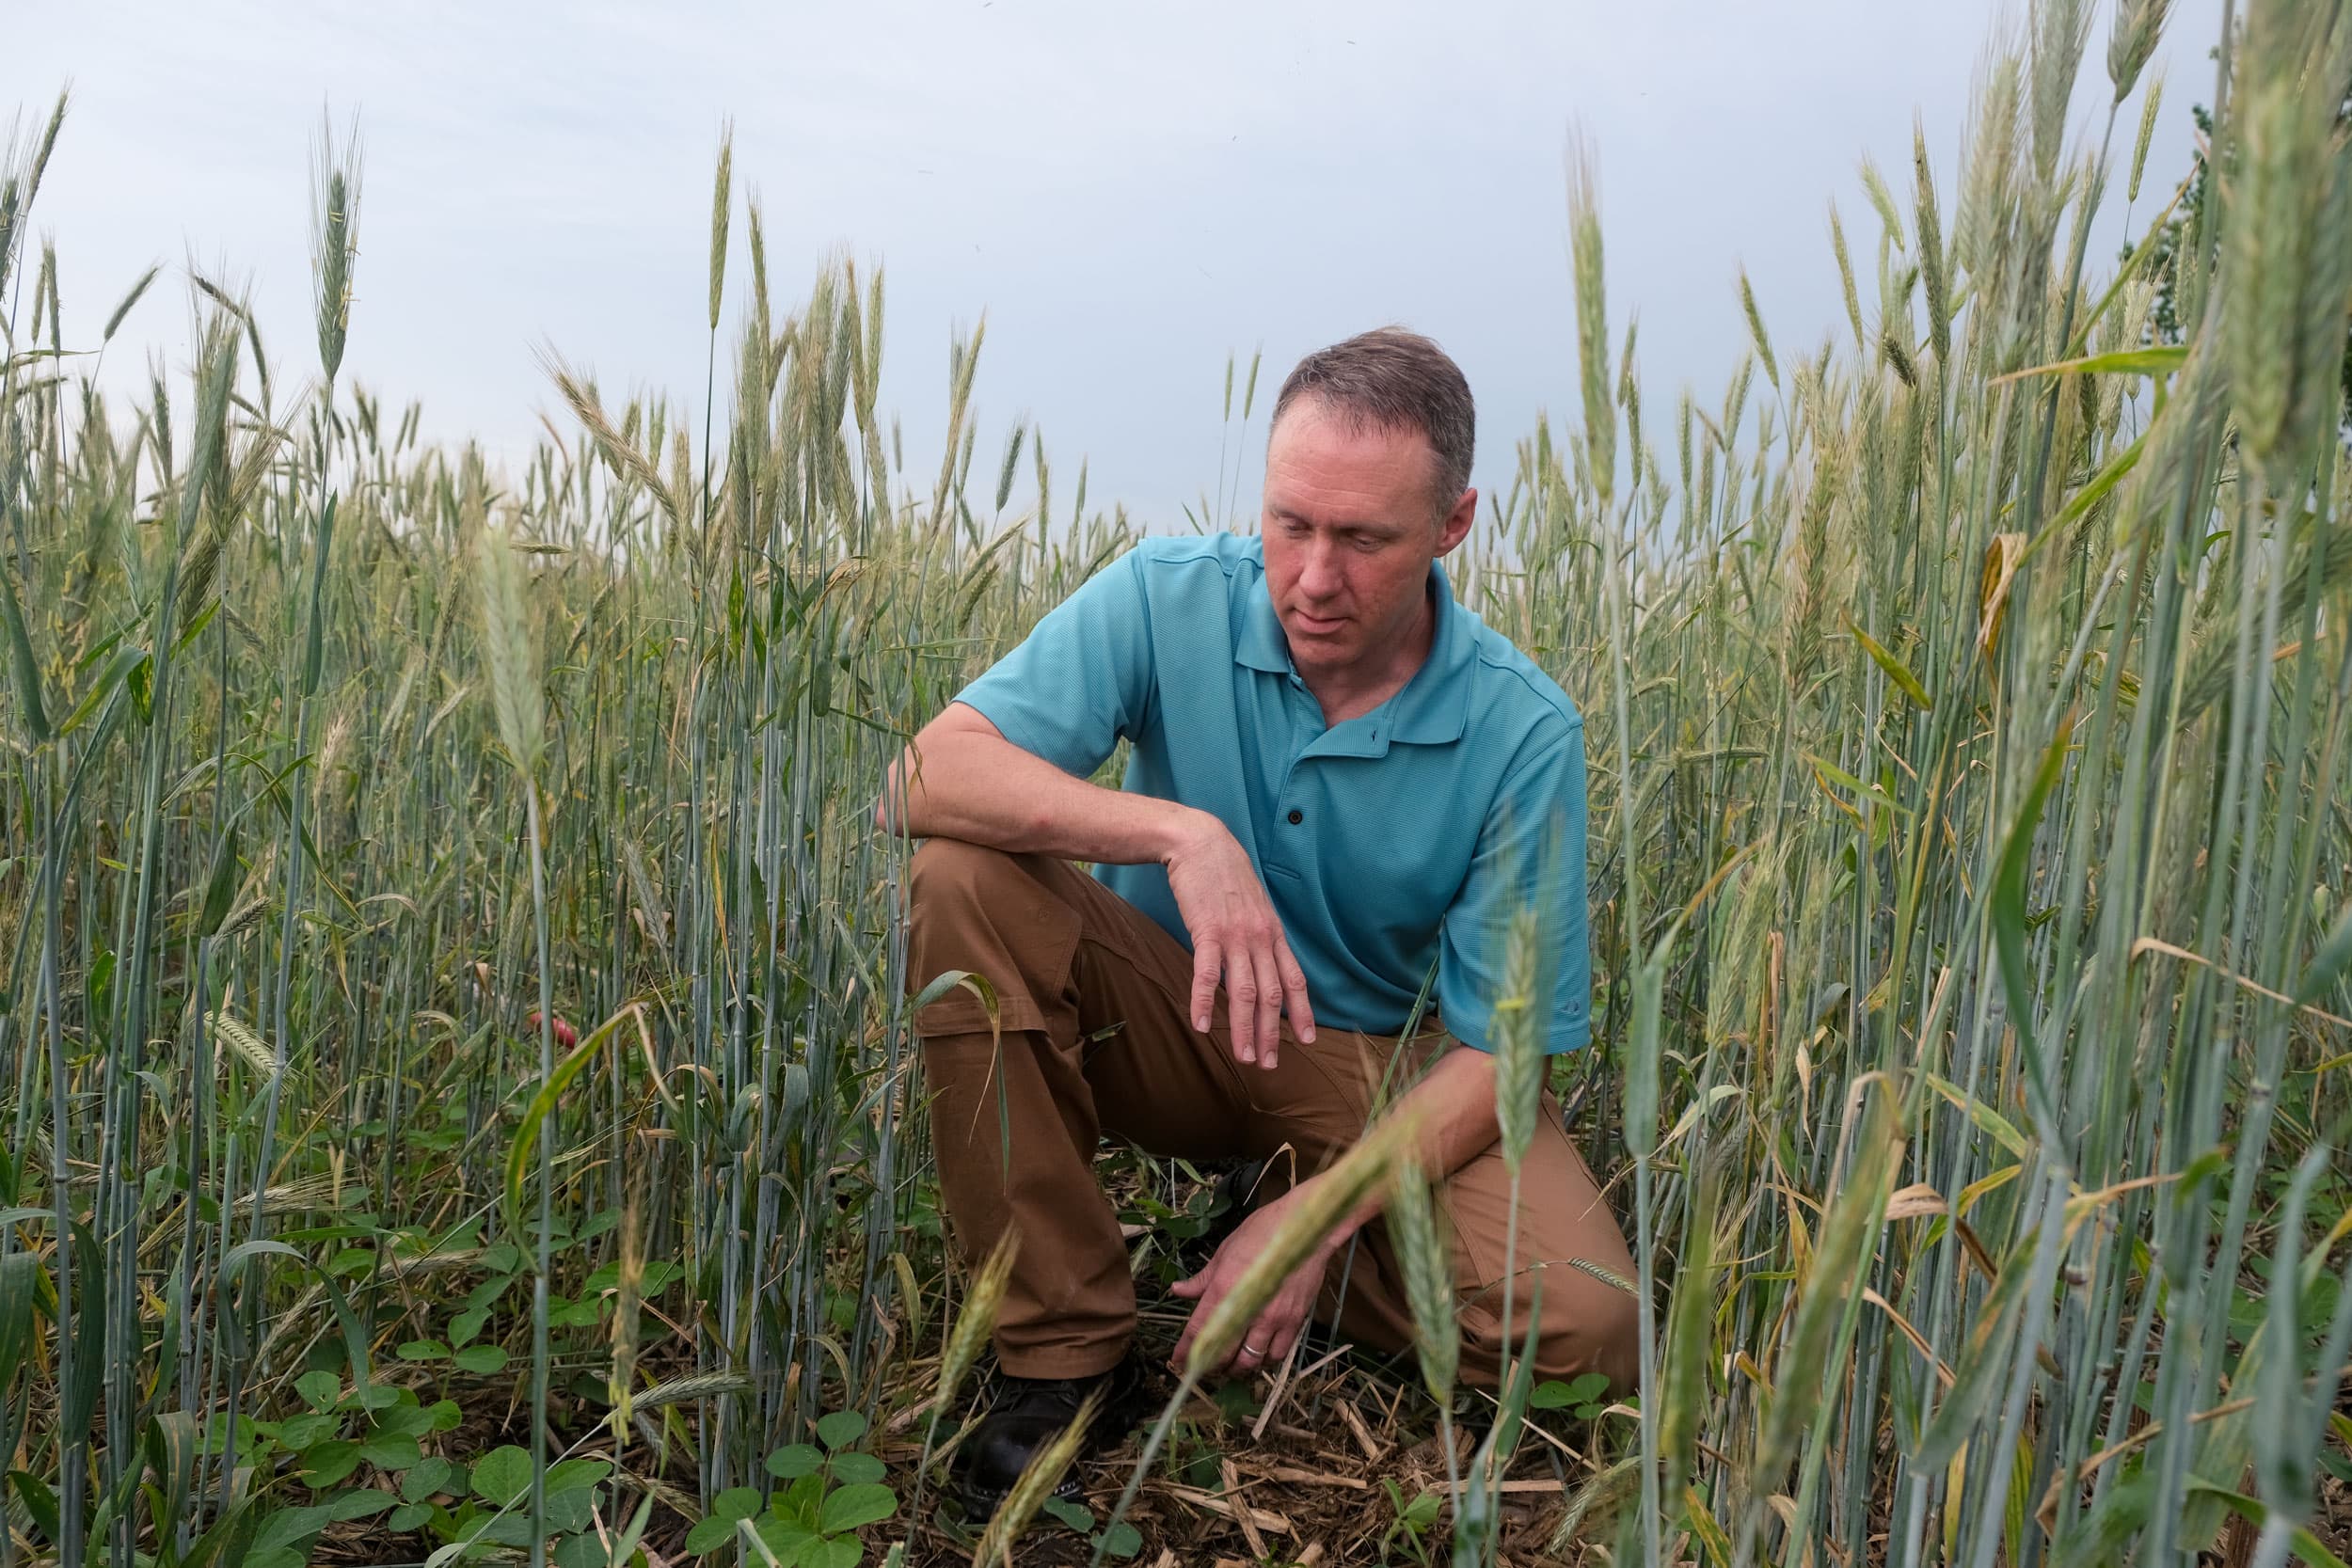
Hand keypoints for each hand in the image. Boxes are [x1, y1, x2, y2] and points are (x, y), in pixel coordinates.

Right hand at [1162, 812, 1315, 1068]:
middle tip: (1268, 1064)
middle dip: (1272, 1034)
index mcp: (1274, 933)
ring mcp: (1235, 936)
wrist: (1201, 842)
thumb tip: (1263, 960)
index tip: (1307, 1041)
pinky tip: (1200, 1026)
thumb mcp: (1254, 904)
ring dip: (1244, 1029)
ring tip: (1242, 1057)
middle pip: (1272, 995)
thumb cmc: (1225, 874)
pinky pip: (1207, 974)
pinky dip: (1204, 1003)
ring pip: (1244, 992)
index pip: (1295, 980)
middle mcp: (1261, 938)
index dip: (1303, 1012)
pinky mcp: (1207, 931)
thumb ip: (1260, 933)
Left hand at [1168, 1200, 1331, 1377]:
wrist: (1306, 1226)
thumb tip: (1179, 1291)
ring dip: (1238, 1368)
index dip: (1186, 1351)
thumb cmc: (1263, 1231)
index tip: (1179, 1362)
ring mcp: (1273, 1317)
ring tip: (1232, 1365)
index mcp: (1224, 1288)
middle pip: (1224, 1354)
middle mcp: (1247, 1308)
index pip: (1199, 1330)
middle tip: (1206, 1367)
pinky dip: (1265, 1361)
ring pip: (1251, 1361)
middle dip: (1212, 1367)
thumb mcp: (1225, 1251)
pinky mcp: (1294, 1320)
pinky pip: (1278, 1354)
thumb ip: (1203, 1279)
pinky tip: (1260, 1355)